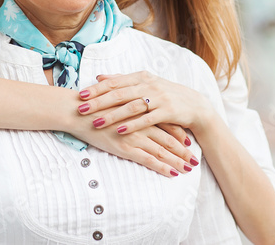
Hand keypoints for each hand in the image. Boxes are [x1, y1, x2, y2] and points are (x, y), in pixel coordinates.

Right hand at [73, 105, 197, 177]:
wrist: (79, 111)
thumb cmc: (95, 106)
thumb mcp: (114, 101)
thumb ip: (127, 103)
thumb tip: (134, 107)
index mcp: (141, 111)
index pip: (165, 123)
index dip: (178, 132)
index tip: (189, 140)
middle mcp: (141, 123)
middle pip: (168, 137)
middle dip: (183, 150)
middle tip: (195, 159)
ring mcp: (135, 135)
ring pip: (162, 150)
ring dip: (177, 160)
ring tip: (189, 168)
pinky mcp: (126, 147)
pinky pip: (149, 159)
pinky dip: (162, 167)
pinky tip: (172, 174)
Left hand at [77, 71, 214, 134]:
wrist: (194, 104)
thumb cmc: (165, 94)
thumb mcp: (145, 83)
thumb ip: (122, 80)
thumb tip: (99, 76)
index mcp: (141, 77)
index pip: (115, 82)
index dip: (97, 88)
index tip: (81, 95)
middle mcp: (149, 85)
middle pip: (119, 93)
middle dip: (99, 102)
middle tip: (81, 108)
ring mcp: (158, 98)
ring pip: (131, 106)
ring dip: (112, 115)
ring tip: (96, 122)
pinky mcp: (167, 112)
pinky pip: (146, 119)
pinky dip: (132, 124)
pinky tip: (120, 130)